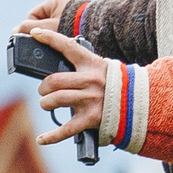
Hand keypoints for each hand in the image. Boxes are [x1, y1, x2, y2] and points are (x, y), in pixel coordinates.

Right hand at [16, 0, 76, 35]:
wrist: (97, 33)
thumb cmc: (72, 27)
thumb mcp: (48, 27)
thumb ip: (30, 27)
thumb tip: (14, 30)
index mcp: (55, 1)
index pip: (34, 14)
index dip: (32, 26)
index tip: (35, 36)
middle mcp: (63, 5)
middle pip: (43, 21)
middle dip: (44, 31)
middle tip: (46, 40)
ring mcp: (71, 14)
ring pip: (53, 26)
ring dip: (52, 34)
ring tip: (57, 41)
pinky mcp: (77, 22)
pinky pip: (63, 28)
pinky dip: (61, 35)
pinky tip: (64, 41)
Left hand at [26, 25, 106, 147]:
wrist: (138, 104)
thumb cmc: (114, 85)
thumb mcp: (101, 68)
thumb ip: (81, 67)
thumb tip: (55, 73)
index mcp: (91, 64)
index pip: (67, 46)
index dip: (49, 38)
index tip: (35, 33)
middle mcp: (90, 80)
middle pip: (54, 80)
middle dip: (43, 87)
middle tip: (44, 90)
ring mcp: (90, 100)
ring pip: (55, 100)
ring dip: (46, 103)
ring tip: (47, 104)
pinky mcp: (90, 119)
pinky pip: (66, 129)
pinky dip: (51, 136)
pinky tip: (41, 139)